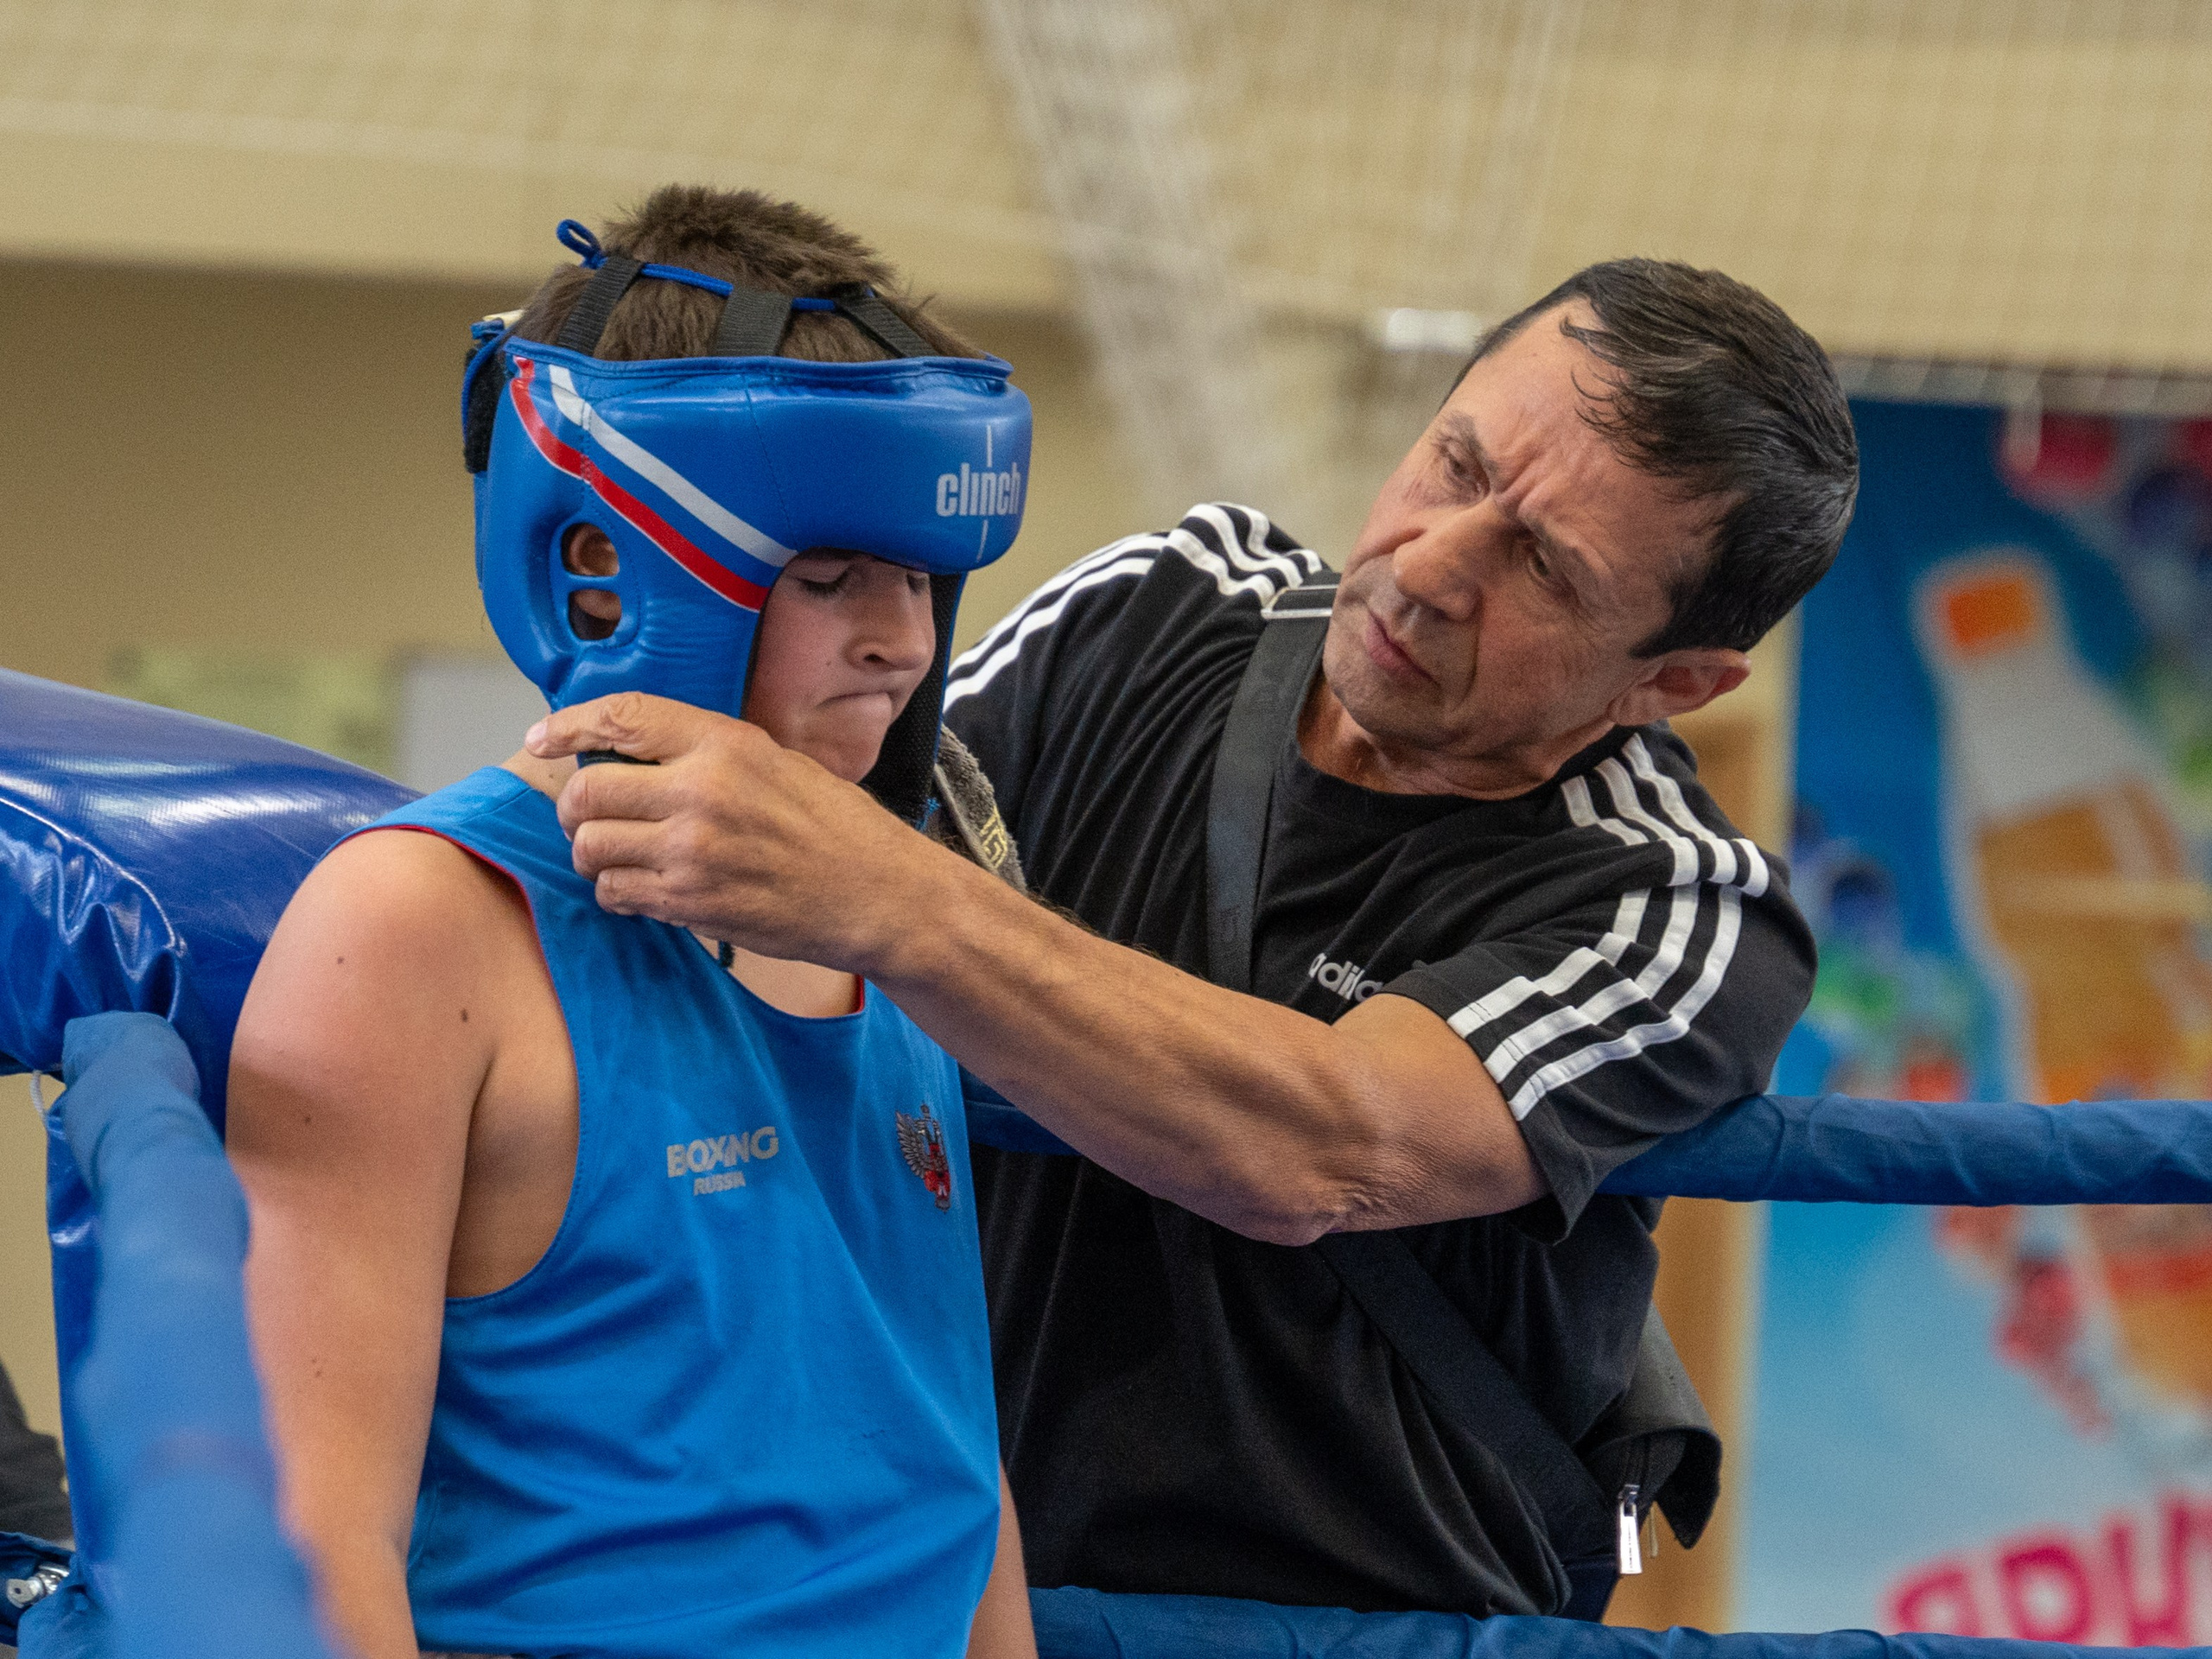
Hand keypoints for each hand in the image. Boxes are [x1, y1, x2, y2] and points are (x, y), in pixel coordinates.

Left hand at [525, 693, 935, 967]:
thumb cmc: (835, 827)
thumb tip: (633, 754)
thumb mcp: (777, 762)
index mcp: (725, 743)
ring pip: (592, 847)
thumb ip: (707, 754)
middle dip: (574, 808)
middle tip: (587, 819)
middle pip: (587, 791)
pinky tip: (645, 890)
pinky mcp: (693, 902)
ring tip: (620, 859)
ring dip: (594, 855)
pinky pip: (617, 894)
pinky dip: (618, 893)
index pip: (622, 717)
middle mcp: (702, 791)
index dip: (568, 726)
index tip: (542, 739)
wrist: (879, 894)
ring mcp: (693, 850)